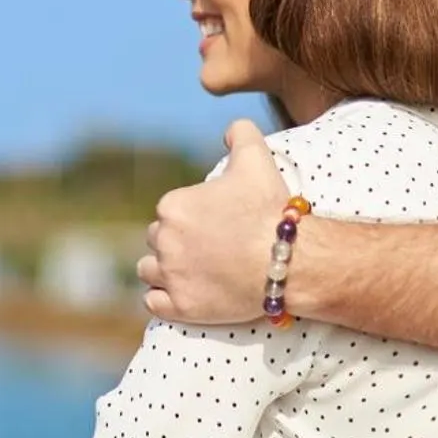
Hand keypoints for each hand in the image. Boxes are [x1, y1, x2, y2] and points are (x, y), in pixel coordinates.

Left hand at [139, 119, 287, 324]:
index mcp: (173, 206)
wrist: (288, 260)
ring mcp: (170, 276)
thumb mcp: (257, 159)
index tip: (209, 226)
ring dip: (163, 271)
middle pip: (158, 241)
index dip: (187, 219)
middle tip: (204, 249)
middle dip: (175, 244)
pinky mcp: (180, 306)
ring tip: (188, 272)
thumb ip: (240, 134)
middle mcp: (164, 240)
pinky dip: (163, 300)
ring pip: (149, 271)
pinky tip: (180, 295)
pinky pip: (154, 304)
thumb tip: (231, 130)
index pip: (167, 213)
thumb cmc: (269, 210)